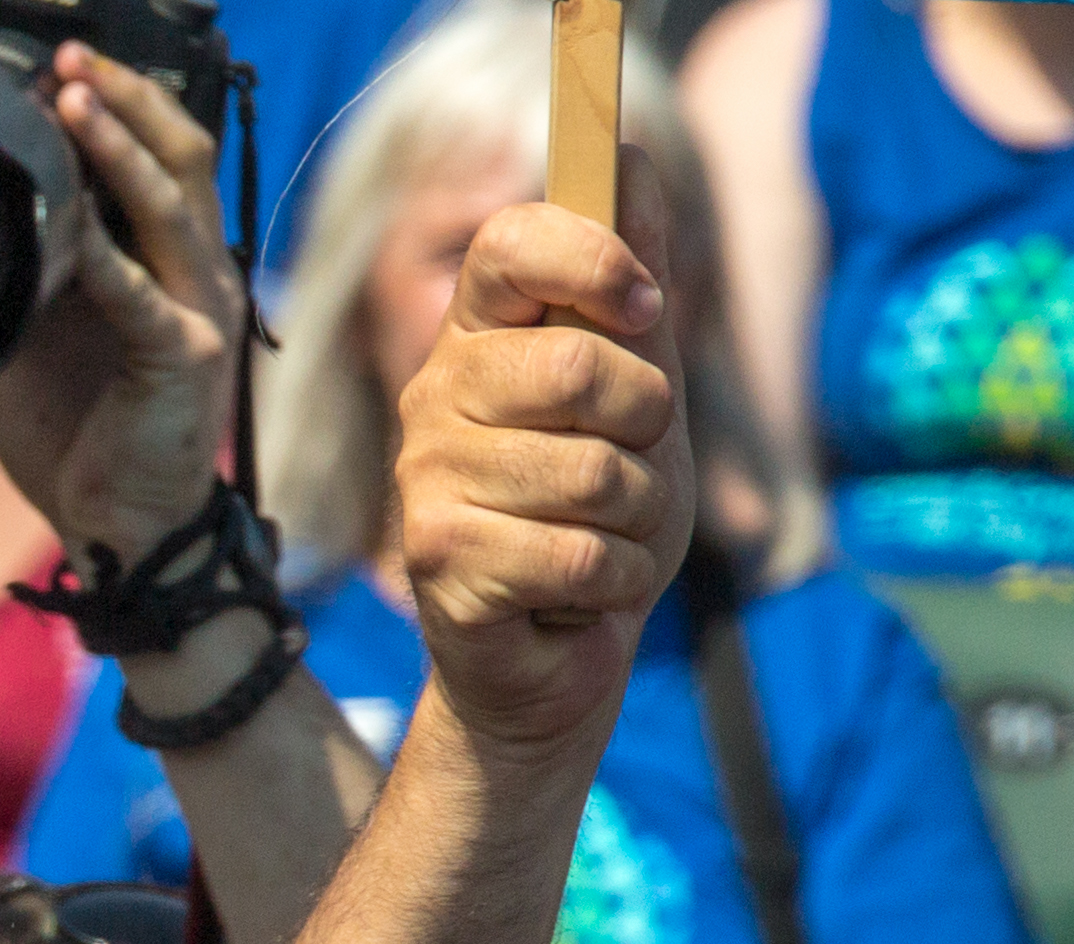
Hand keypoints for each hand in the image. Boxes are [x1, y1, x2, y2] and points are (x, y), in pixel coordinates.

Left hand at [0, 48, 245, 563]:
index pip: (151, 160)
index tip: (53, 73)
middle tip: (69, 58)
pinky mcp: (187, 357)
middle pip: (176, 155)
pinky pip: (142, 296)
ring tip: (75, 98)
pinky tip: (74, 226)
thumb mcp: (29, 345)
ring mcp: (200, 310)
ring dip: (120, 147)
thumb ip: (15, 285)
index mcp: (163, 262)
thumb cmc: (82, 440)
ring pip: (170, 203)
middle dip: (124, 98)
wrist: (122, 532)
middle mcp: (195, 271)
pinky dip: (105, 258)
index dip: (110, 110)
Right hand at [394, 151, 690, 759]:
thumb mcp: (638, 385)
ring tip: (601, 537)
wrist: (555, 654)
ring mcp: (427, 481)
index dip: (592, 261)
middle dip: (646, 427)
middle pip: (576, 368)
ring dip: (637, 518)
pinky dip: (614, 580)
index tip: (644, 307)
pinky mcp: (440, 563)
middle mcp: (435, 398)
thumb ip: (633, 282)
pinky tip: (584, 592)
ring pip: (592, 474)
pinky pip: (577, 553)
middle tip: (628, 465)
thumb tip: (634, 158)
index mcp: (478, 336)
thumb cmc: (598, 513)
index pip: (510, 241)